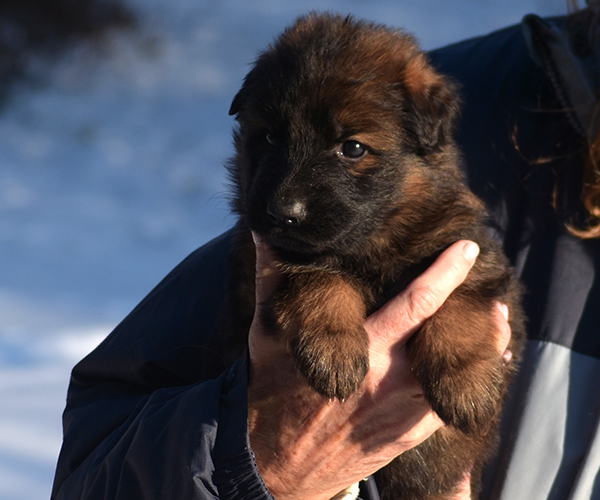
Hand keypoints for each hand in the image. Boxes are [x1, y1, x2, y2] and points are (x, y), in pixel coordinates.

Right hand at [248, 236, 510, 499]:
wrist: (277, 465)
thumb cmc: (272, 393)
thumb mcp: (267, 334)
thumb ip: (272, 280)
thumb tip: (265, 233)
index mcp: (362, 350)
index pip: (417, 304)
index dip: (447, 274)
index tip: (467, 250)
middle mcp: (391, 382)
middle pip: (449, 338)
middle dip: (476, 309)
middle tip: (494, 285)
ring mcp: (404, 414)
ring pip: (460, 374)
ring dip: (484, 346)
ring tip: (497, 317)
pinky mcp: (408, 436)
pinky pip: (451, 406)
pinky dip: (471, 382)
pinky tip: (481, 365)